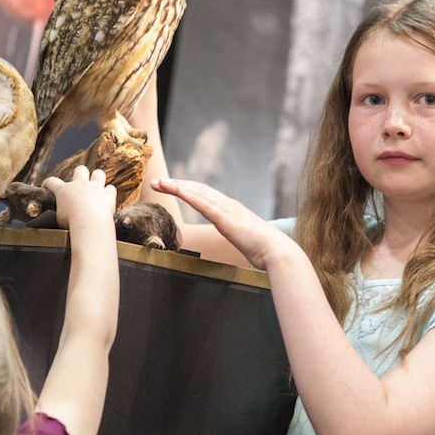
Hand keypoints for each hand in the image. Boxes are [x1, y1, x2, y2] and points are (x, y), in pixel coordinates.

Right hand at [43, 165, 115, 231]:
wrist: (90, 224)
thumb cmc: (72, 224)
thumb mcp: (59, 218)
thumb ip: (61, 211)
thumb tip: (63, 213)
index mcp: (64, 190)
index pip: (52, 182)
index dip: (48, 184)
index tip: (47, 187)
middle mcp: (80, 185)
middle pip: (80, 169)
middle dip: (80, 175)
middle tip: (79, 185)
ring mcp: (95, 188)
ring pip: (99, 173)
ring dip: (97, 178)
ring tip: (96, 187)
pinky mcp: (108, 195)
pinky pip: (111, 189)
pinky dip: (109, 193)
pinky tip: (107, 199)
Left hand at [149, 178, 295, 268]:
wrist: (278, 252)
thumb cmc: (265, 249)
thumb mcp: (245, 240)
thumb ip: (238, 235)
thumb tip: (237, 239)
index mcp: (233, 209)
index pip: (205, 194)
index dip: (187, 189)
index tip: (170, 186)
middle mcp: (229, 205)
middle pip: (198, 189)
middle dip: (176, 184)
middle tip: (157, 181)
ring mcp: (227, 210)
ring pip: (197, 192)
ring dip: (176, 186)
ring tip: (159, 183)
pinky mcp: (225, 219)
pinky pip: (202, 204)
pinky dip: (187, 195)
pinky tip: (175, 189)